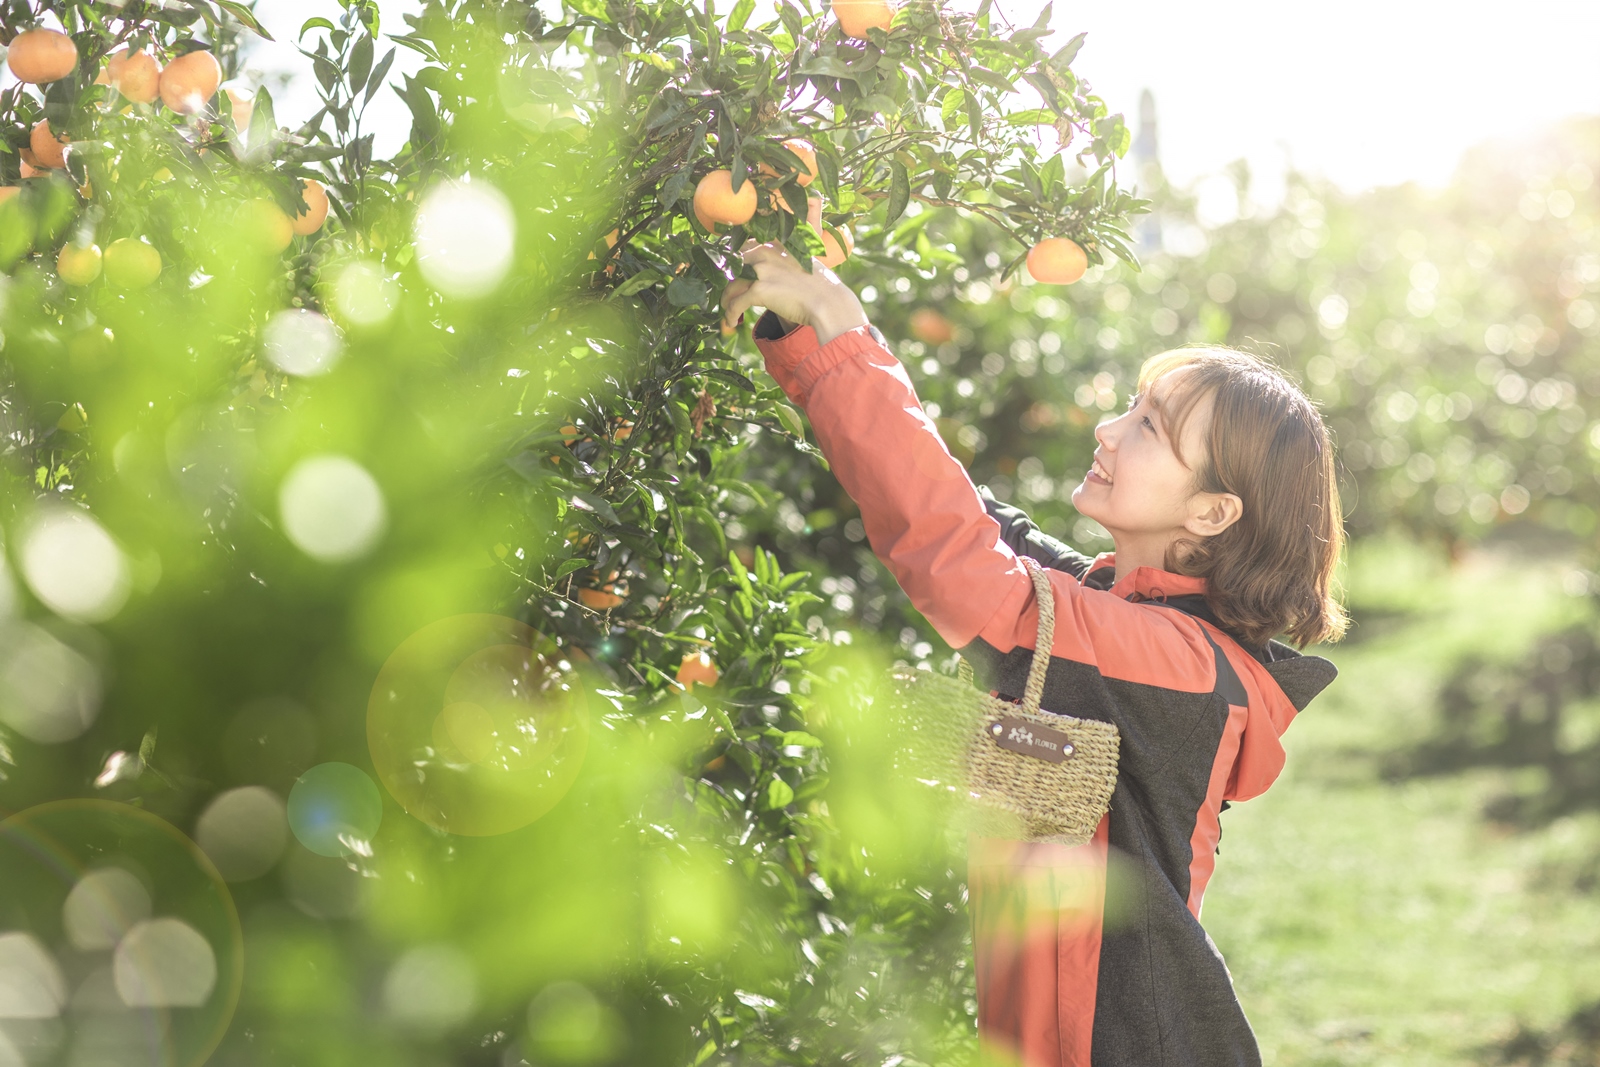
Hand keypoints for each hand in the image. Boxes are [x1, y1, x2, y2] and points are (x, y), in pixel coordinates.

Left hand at [721, 240, 868, 346]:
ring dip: (725, 300)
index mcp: (774, 244)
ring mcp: (762, 270)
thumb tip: (772, 272)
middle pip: (732, 265)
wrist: (830, 302)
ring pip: (730, 284)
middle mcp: (765, 252)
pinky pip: (735, 302)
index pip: (742, 248)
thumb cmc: (821, 287)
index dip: (732, 263)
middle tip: (725, 295)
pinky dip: (730, 314)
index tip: (729, 275)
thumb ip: (783, 262)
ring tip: (726, 312)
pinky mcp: (760, 290)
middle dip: (725, 282)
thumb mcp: (803, 263)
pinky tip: (731, 322)